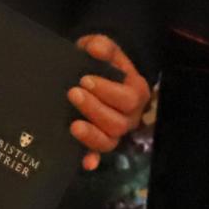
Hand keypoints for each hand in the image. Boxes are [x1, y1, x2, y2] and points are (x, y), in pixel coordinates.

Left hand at [69, 35, 150, 169]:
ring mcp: (115, 132)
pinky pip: (97, 155)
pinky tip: (85, 163)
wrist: (88, 72)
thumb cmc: (98, 61)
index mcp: (136, 92)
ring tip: (73, 125)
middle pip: (118, 123)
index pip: (128, 98)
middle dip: (95, 109)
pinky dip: (92, 159)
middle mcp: (130, 116)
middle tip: (73, 94)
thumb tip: (95, 48)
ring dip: (91, 135)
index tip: (84, 80)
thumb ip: (102, 46)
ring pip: (109, 141)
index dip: (107, 91)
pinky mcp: (98, 142)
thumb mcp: (102, 48)